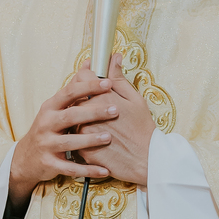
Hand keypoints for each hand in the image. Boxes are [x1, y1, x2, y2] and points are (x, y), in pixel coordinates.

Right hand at [9, 70, 117, 205]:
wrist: (26, 157)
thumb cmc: (48, 128)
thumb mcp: (56, 107)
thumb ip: (74, 87)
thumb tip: (89, 62)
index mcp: (50, 107)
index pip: (69, 92)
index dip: (88, 87)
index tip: (107, 84)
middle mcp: (46, 124)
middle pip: (71, 116)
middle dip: (93, 112)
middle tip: (115, 110)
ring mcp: (47, 144)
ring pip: (70, 142)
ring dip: (90, 140)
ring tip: (109, 137)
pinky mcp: (50, 163)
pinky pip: (71, 168)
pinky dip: (88, 170)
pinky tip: (104, 170)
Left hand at [71, 55, 155, 187]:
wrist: (146, 162)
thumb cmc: (143, 130)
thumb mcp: (135, 100)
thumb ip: (119, 78)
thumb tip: (113, 57)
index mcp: (101, 97)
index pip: (82, 77)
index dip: (86, 74)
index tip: (91, 76)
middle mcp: (88, 113)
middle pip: (74, 96)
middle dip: (82, 95)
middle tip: (95, 101)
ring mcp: (83, 133)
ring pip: (73, 117)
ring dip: (80, 116)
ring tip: (96, 121)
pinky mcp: (82, 149)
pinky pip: (75, 137)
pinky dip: (82, 135)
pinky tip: (95, 136)